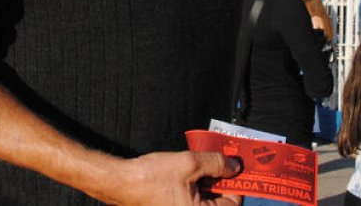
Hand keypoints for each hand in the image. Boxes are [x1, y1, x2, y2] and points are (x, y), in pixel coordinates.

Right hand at [98, 151, 242, 205]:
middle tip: (226, 158)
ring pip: (208, 197)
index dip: (238, 183)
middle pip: (220, 200)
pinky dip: (198, 183)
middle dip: (223, 178)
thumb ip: (216, 163)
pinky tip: (194, 167)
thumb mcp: (189, 164)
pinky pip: (195, 197)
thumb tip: (234, 166)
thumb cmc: (150, 178)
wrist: (121, 183)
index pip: (233, 204)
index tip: (240, 166)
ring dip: (211, 179)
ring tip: (208, 159)